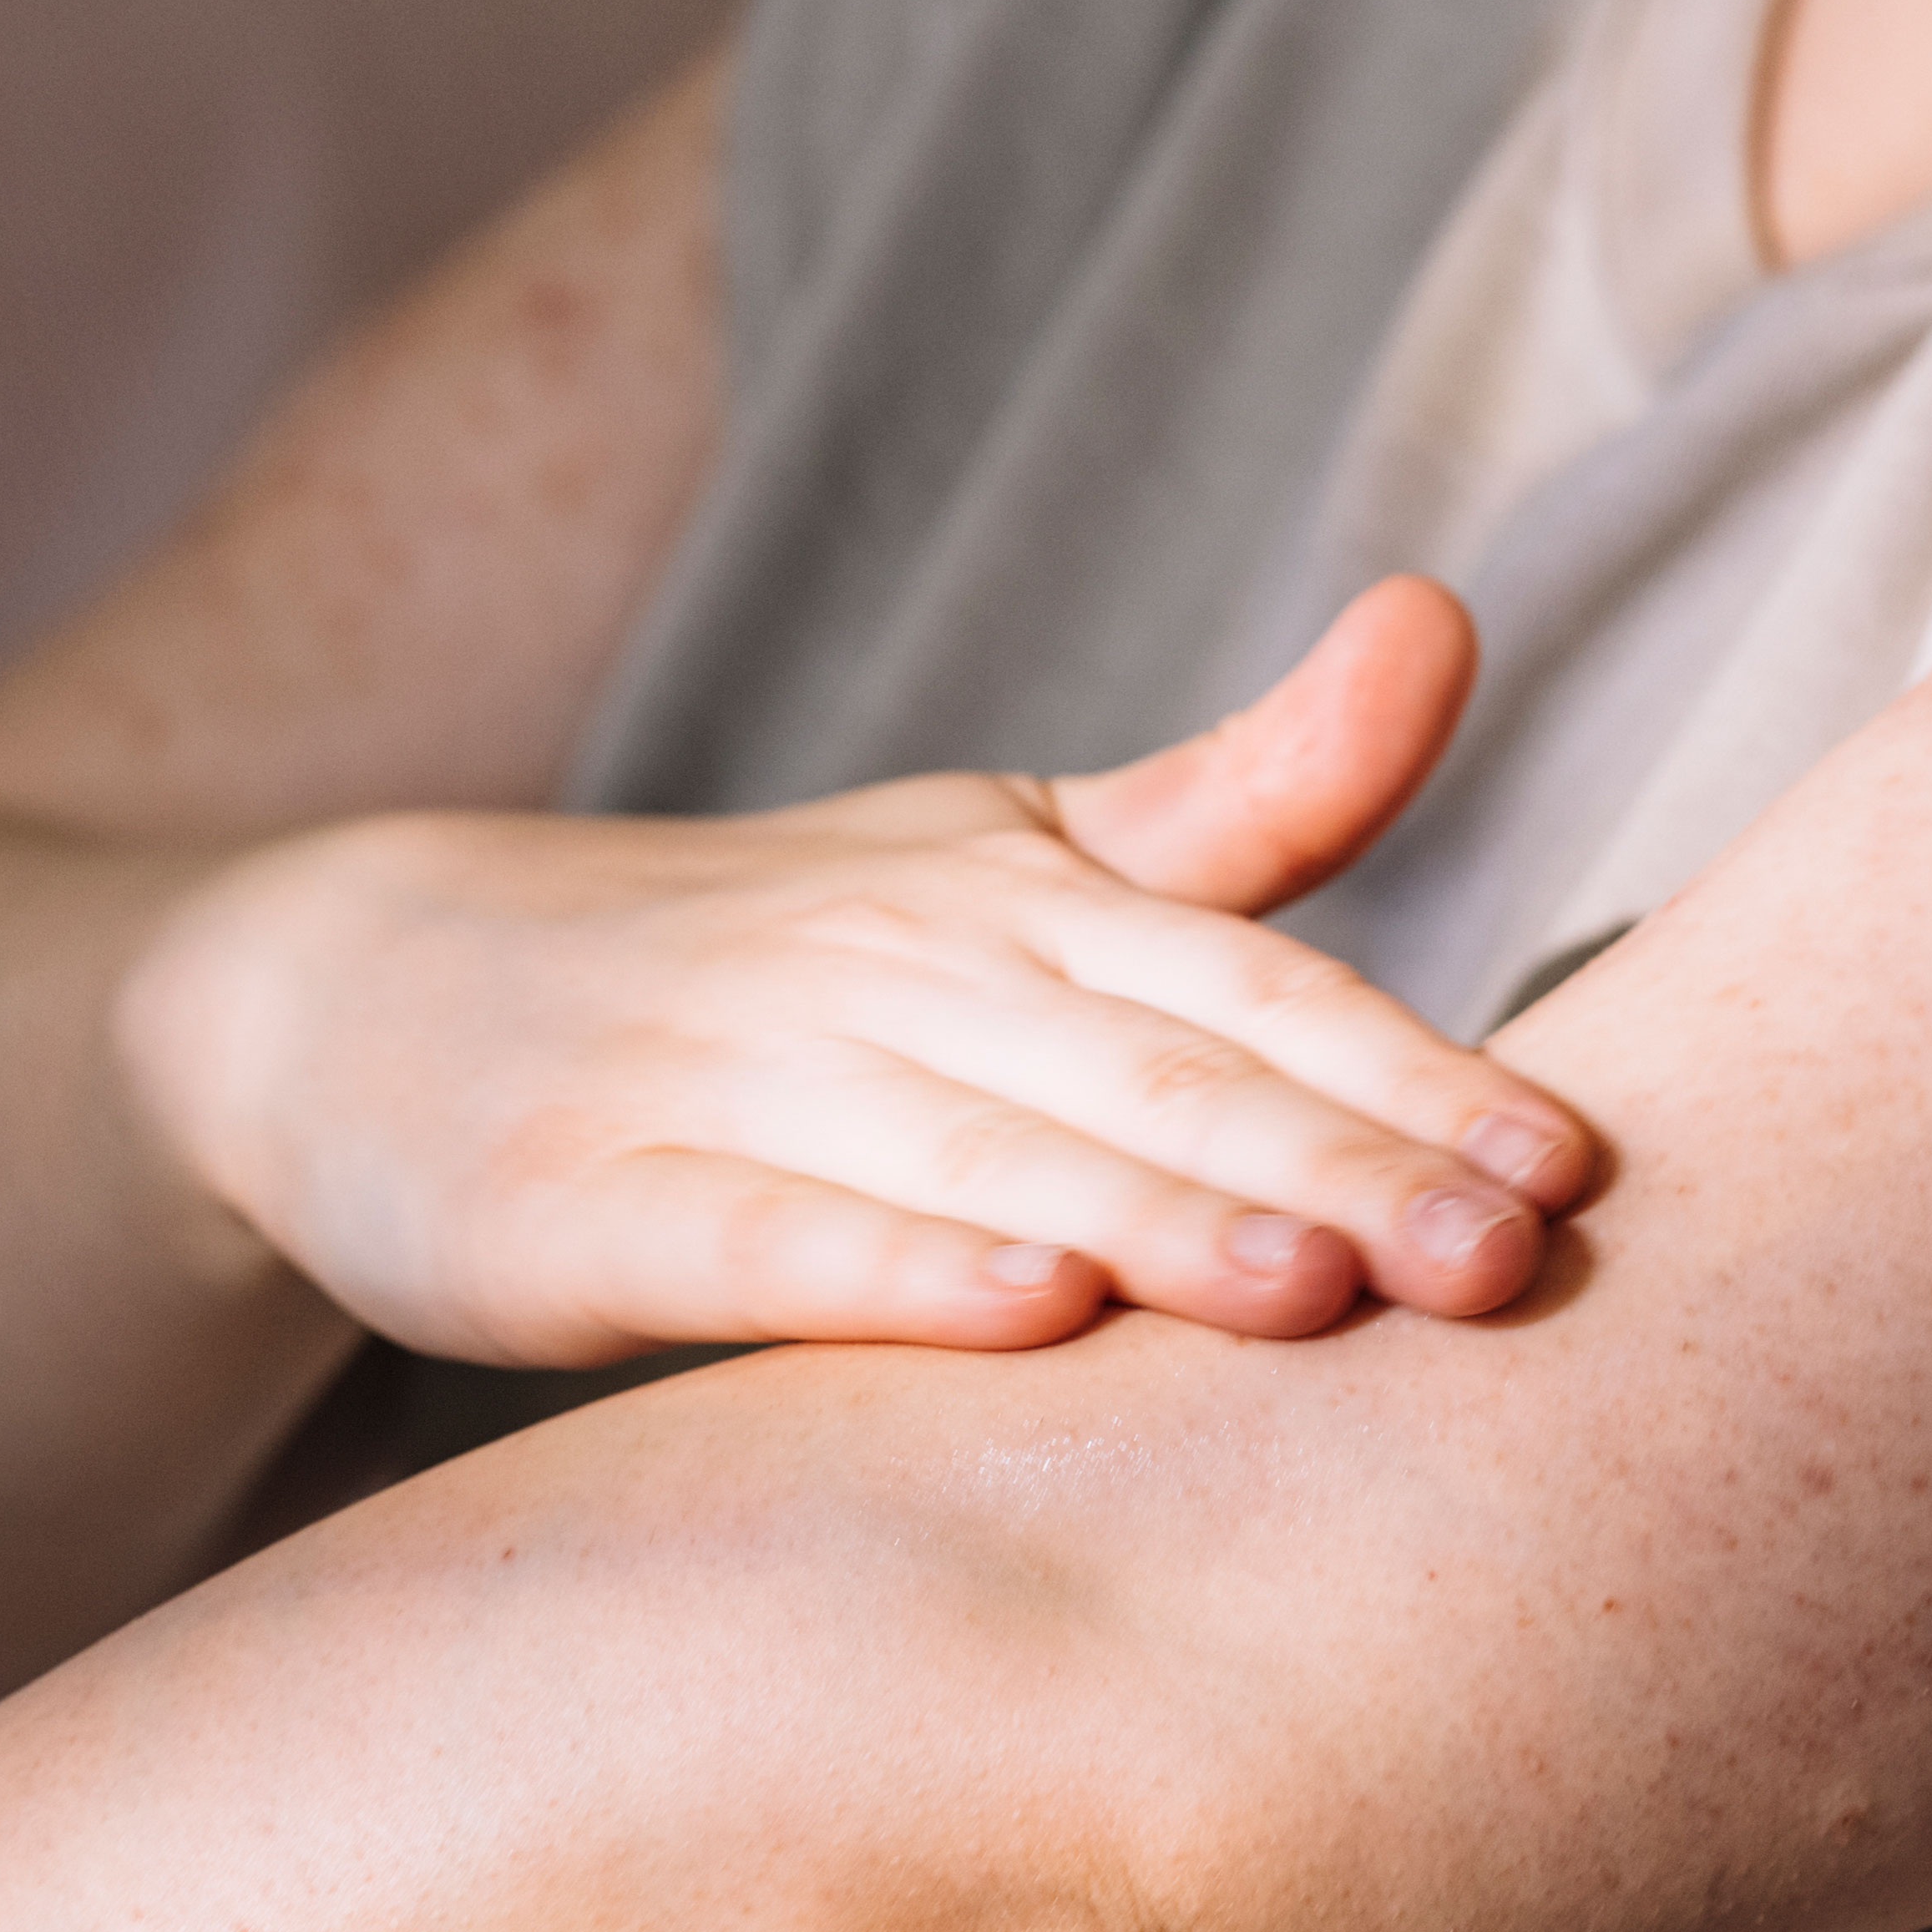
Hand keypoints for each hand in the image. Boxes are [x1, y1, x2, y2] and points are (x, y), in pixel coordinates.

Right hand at [117, 580, 1598, 1368]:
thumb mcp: (1012, 858)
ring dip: (1158, 1223)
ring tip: (1323, 1296)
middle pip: (1160, 1082)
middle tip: (1512, 1259)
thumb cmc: (764, 954)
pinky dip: (887, 1272)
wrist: (358, 985)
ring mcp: (732, 1083)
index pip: (1261, 992)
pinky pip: (757, 1237)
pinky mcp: (584, 1199)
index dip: (1420, 1072)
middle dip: (1347, 1169)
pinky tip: (1020, 1314)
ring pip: (987, 1155)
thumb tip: (1445, 617)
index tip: (1573, 1162)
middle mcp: (897, 975)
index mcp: (1025, 907)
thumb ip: (1246, 794)